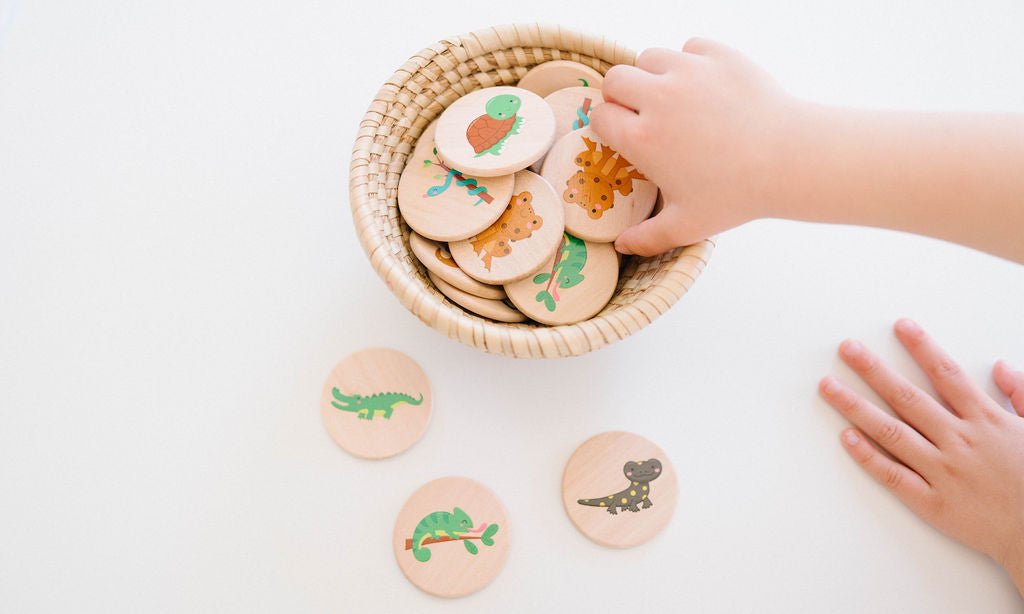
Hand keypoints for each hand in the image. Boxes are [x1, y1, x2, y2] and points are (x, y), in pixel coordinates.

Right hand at [590, 38, 795, 255]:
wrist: (791, 160)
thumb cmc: (737, 195)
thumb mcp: (688, 225)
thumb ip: (649, 238)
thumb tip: (621, 247)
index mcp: (643, 139)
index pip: (601, 116)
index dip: (608, 126)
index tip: (623, 136)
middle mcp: (659, 99)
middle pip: (616, 79)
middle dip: (621, 95)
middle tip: (641, 112)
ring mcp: (689, 71)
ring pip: (650, 57)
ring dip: (653, 74)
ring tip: (671, 96)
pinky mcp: (719, 56)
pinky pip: (690, 47)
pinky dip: (692, 61)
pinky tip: (704, 85)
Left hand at [819, 318, 1023, 594]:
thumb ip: (1020, 395)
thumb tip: (999, 366)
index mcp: (986, 420)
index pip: (947, 374)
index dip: (922, 347)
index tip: (899, 325)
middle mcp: (959, 441)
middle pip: (908, 398)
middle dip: (874, 370)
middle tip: (847, 348)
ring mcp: (943, 472)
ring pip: (891, 432)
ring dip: (856, 406)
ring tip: (828, 387)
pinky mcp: (933, 503)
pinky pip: (894, 476)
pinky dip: (868, 457)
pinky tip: (845, 437)